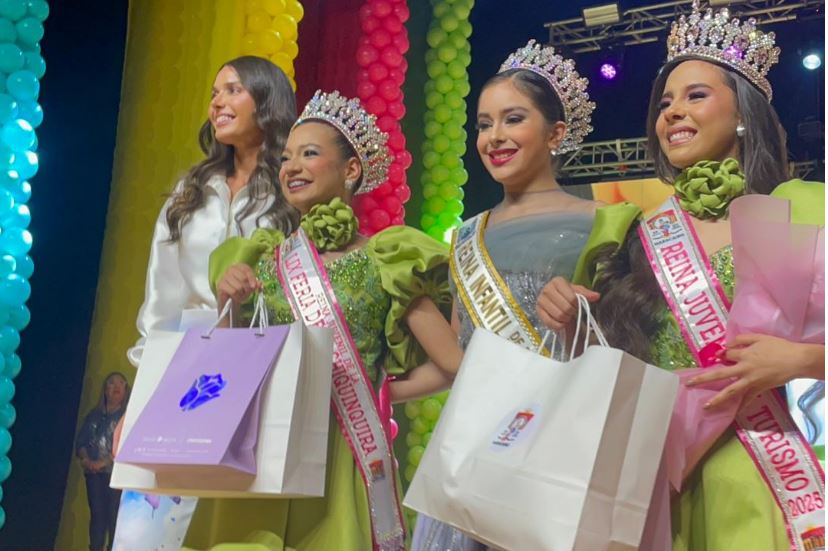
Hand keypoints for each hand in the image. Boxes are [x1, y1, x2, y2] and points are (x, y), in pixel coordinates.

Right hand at [217, 263, 260, 312]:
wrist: (228, 299)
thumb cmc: (240, 290)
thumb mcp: (249, 286)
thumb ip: (255, 284)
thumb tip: (260, 284)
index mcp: (239, 266)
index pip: (247, 270)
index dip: (252, 278)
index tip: (255, 286)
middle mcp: (230, 269)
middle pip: (243, 278)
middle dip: (247, 288)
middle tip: (247, 293)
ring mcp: (224, 276)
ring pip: (239, 286)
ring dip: (242, 294)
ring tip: (241, 295)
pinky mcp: (220, 285)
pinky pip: (233, 291)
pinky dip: (237, 296)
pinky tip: (236, 297)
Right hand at [536, 277, 599, 330]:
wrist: (558, 303)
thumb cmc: (568, 296)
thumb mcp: (578, 293)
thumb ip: (587, 294)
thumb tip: (596, 296)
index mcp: (557, 281)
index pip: (572, 297)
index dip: (577, 304)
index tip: (577, 304)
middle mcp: (546, 289)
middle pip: (565, 307)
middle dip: (571, 312)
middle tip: (572, 312)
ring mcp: (540, 301)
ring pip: (558, 315)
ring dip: (565, 319)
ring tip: (566, 316)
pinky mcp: (538, 312)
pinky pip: (550, 322)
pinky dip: (558, 325)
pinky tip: (560, 322)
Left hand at [686, 334, 824, 409]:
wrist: (796, 360)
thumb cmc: (779, 347)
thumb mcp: (759, 337)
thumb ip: (742, 339)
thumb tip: (727, 345)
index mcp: (744, 354)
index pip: (726, 354)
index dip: (721, 354)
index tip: (719, 355)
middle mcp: (744, 368)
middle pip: (719, 374)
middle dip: (703, 378)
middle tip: (688, 384)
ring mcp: (751, 381)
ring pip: (731, 391)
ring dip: (717, 399)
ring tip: (705, 406)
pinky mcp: (759, 389)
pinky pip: (748, 399)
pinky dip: (741, 407)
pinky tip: (733, 414)